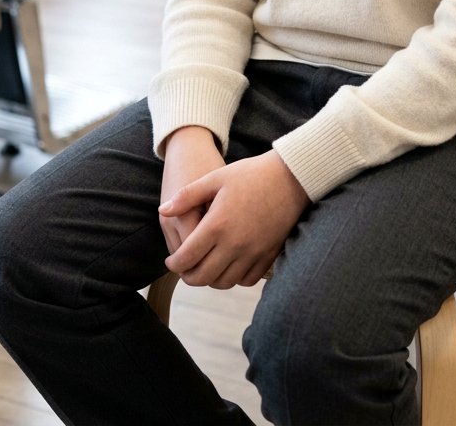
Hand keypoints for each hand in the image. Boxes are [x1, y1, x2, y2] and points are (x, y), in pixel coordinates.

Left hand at [159, 150, 309, 289]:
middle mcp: (234, 244)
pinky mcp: (268, 256)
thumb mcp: (216, 178)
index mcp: (217, 225)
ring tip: (206, 267)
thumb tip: (163, 210)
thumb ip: (187, 196)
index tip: (171, 261)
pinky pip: (246, 280)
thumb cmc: (251, 174)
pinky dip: (234, 278)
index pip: (187, 258)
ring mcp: (253, 252)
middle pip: (203, 277)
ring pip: (224, 282)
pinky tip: (229, 265)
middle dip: (189, 276)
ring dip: (210, 279)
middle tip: (185, 268)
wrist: (291, 177)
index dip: (174, 264)